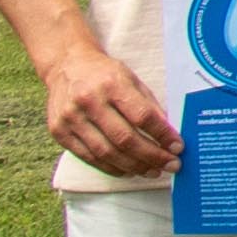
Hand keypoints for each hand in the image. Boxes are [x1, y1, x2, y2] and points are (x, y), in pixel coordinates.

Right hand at [40, 33, 180, 177]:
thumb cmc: (104, 74)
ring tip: (153, 171)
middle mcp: (88, 101)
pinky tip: (128, 170)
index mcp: (111, 84)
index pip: (142, 116)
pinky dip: (111, 167)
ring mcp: (70, 118)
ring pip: (106, 153)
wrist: (66, 66)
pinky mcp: (59, 132)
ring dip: (134, 166)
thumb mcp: (131, 79)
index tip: (178, 147)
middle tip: (171, 165)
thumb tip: (169, 135)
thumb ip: (149, 105)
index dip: (162, 135)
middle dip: (152, 156)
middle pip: (124, 139)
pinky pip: (89, 157)